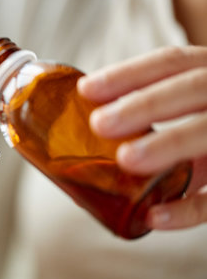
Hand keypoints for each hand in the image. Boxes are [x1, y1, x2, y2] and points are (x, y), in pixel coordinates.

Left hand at [77, 46, 206, 229]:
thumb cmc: (202, 129)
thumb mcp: (190, 112)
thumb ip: (152, 120)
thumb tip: (84, 146)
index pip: (171, 62)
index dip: (127, 74)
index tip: (85, 89)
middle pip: (192, 88)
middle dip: (145, 104)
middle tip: (99, 124)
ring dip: (168, 144)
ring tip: (126, 160)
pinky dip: (190, 209)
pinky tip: (155, 216)